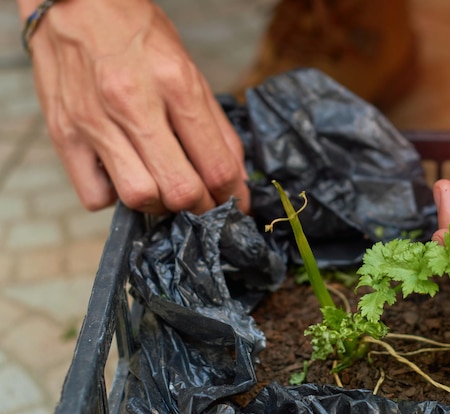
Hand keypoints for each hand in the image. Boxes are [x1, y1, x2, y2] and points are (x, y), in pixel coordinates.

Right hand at [23, 0, 248, 213]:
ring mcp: (94, 121)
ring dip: (161, 205)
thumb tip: (234, 176)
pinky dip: (115, 197)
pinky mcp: (64, 134)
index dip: (233, 196)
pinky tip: (124, 175)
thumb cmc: (137, 36)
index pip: (216, 164)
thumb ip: (215, 125)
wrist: (73, 3)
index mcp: (175, 84)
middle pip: (180, 189)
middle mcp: (133, 103)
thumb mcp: (189, 69)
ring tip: (164, 188)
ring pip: (139, 197)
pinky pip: (95, 196)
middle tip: (205, 204)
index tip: (236, 204)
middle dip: (202, 208)